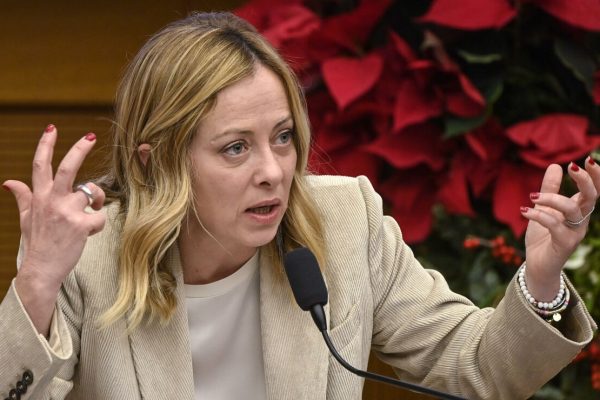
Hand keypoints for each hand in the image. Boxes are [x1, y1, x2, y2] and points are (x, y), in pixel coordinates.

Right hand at [5, 124, 105, 333]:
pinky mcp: (80, 225)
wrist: (41, 271)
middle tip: (91, 136)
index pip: (40, 165)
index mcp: (39, 197)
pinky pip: (100, 216)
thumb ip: (22, 197)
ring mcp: (66, 213)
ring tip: (89, 212)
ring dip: (96, 200)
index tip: (52, 128)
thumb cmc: (37, 242)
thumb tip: (8, 181)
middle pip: (68, 168)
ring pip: (92, 193)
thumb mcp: (25, 218)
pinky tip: (88, 232)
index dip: (46, 144)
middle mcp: (51, 201)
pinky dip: (98, 223)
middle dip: (80, 149)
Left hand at [521, 159, 598, 300]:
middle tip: (572, 167)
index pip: (594, 191)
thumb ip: (549, 189)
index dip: (595, 176)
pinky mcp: (564, 244)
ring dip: (552, 198)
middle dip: (585, 180)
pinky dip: (539, 215)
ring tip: (532, 196)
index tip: (588, 159)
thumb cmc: (542, 238)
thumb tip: (555, 166)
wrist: (537, 266)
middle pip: (591, 197)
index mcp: (578, 211)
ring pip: (572, 209)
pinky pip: (554, 225)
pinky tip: (524, 211)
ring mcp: (575, 233)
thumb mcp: (544, 209)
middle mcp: (581, 221)